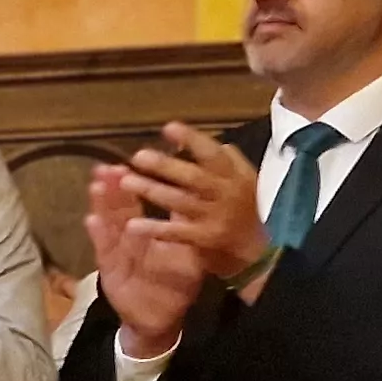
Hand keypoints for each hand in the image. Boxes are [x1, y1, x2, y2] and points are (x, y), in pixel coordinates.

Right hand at [86, 164, 211, 359]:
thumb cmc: (174, 285)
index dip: (129, 182)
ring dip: (101, 205)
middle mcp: (126, 239)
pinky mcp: (111, 272)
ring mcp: (117, 254)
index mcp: (143, 231)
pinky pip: (105, 252)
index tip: (126, 161)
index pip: (135, 201)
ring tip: (95, 185)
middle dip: (109, 187)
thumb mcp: (186, 251)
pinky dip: (99, 236)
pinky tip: (92, 220)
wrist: (163, 319)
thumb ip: (183, 225)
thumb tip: (192, 193)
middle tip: (104, 166)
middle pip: (117, 209)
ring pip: (108, 225)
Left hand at [118, 123, 272, 286]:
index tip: (168, 128)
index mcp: (235, 176)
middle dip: (166, 166)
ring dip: (152, 191)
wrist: (255, 253)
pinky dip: (154, 229)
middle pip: (194, 177)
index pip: (213, 154)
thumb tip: (210, 142)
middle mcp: (227, 194)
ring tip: (126, 182)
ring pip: (181, 202)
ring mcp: (215, 217)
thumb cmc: (244, 210)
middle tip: (138, 156)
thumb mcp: (244, 181)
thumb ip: (228, 161)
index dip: (192, 140)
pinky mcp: (205, 240)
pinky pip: (176, 233)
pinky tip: (132, 225)